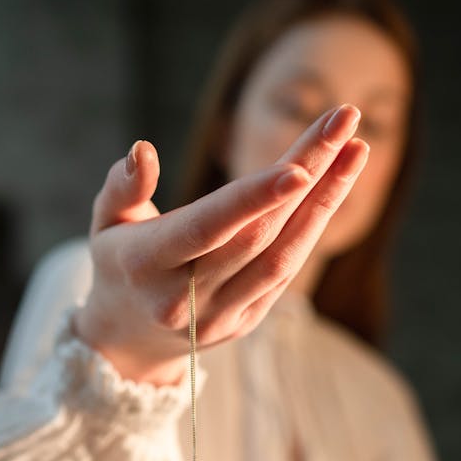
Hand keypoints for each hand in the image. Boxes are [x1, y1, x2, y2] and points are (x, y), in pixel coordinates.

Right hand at [74, 104, 368, 385]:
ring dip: (326, 201)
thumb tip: (142, 151)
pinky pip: (286, 272)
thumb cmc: (120, 263)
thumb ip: (122, 187)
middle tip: (345, 120)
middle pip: (258, 234)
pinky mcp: (245, 324)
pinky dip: (314, 227)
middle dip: (308, 174)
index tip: (301, 166)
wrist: (129, 341)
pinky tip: (336, 184)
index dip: (254, 199)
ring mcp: (218, 317)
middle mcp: (184, 299)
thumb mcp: (104, 222)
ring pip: (283, 257)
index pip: (207, 229)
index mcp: (144, 266)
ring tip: (356, 148)